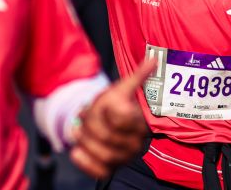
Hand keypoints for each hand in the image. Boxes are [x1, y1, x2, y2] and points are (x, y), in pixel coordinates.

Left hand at [70, 58, 156, 178]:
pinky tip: (76, 151)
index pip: (121, 118)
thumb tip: (154, 59)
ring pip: (103, 155)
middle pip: (107, 137)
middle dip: (91, 125)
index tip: (105, 103)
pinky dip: (85, 163)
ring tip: (77, 131)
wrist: (110, 122)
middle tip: (83, 119)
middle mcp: (135, 142)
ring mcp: (124, 156)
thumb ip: (138, 76)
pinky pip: (99, 171)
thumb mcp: (122, 88)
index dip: (107, 110)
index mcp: (139, 122)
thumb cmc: (116, 103)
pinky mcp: (112, 168)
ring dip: (85, 143)